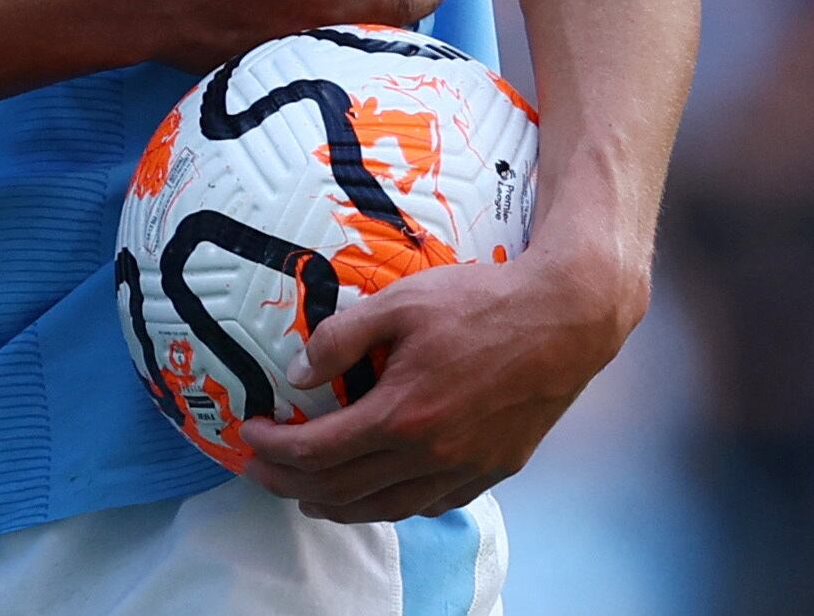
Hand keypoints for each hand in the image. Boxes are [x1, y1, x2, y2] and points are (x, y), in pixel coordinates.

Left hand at [236, 251, 637, 522]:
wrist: (564, 320)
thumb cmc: (480, 304)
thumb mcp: (399, 303)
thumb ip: (341, 338)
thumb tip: (298, 374)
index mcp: (402, 416)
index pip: (319, 452)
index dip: (276, 448)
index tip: (249, 434)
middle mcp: (432, 456)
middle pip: (344, 490)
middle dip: (292, 484)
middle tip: (261, 470)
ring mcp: (466, 470)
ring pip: (387, 509)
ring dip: (338, 506)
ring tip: (307, 494)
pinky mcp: (494, 471)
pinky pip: (430, 504)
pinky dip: (392, 504)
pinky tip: (377, 490)